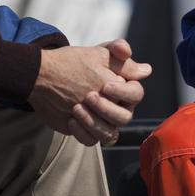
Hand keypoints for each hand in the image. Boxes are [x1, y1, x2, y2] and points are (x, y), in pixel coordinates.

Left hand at [29, 40, 150, 145]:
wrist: (48, 75)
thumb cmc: (76, 62)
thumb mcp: (99, 54)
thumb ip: (121, 55)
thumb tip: (146, 70)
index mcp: (125, 87)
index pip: (136, 94)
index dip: (123, 92)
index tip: (105, 86)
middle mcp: (118, 106)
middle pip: (124, 117)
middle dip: (106, 108)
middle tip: (88, 96)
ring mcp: (103, 120)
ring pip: (109, 133)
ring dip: (93, 122)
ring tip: (76, 108)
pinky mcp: (88, 131)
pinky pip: (92, 141)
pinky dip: (82, 132)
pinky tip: (71, 119)